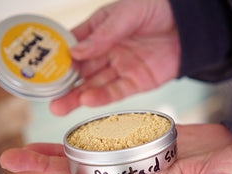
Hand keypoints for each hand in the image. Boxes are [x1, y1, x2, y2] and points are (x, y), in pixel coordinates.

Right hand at [50, 0, 179, 114]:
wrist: (191, 24)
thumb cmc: (157, 8)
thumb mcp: (127, 14)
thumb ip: (103, 34)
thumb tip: (75, 52)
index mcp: (98, 31)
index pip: (72, 46)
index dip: (57, 59)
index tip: (41, 71)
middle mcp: (106, 51)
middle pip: (80, 71)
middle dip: (63, 85)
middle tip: (48, 98)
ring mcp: (121, 68)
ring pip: (94, 85)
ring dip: (77, 97)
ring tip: (59, 106)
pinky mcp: (136, 82)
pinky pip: (116, 92)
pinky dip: (101, 97)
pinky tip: (87, 101)